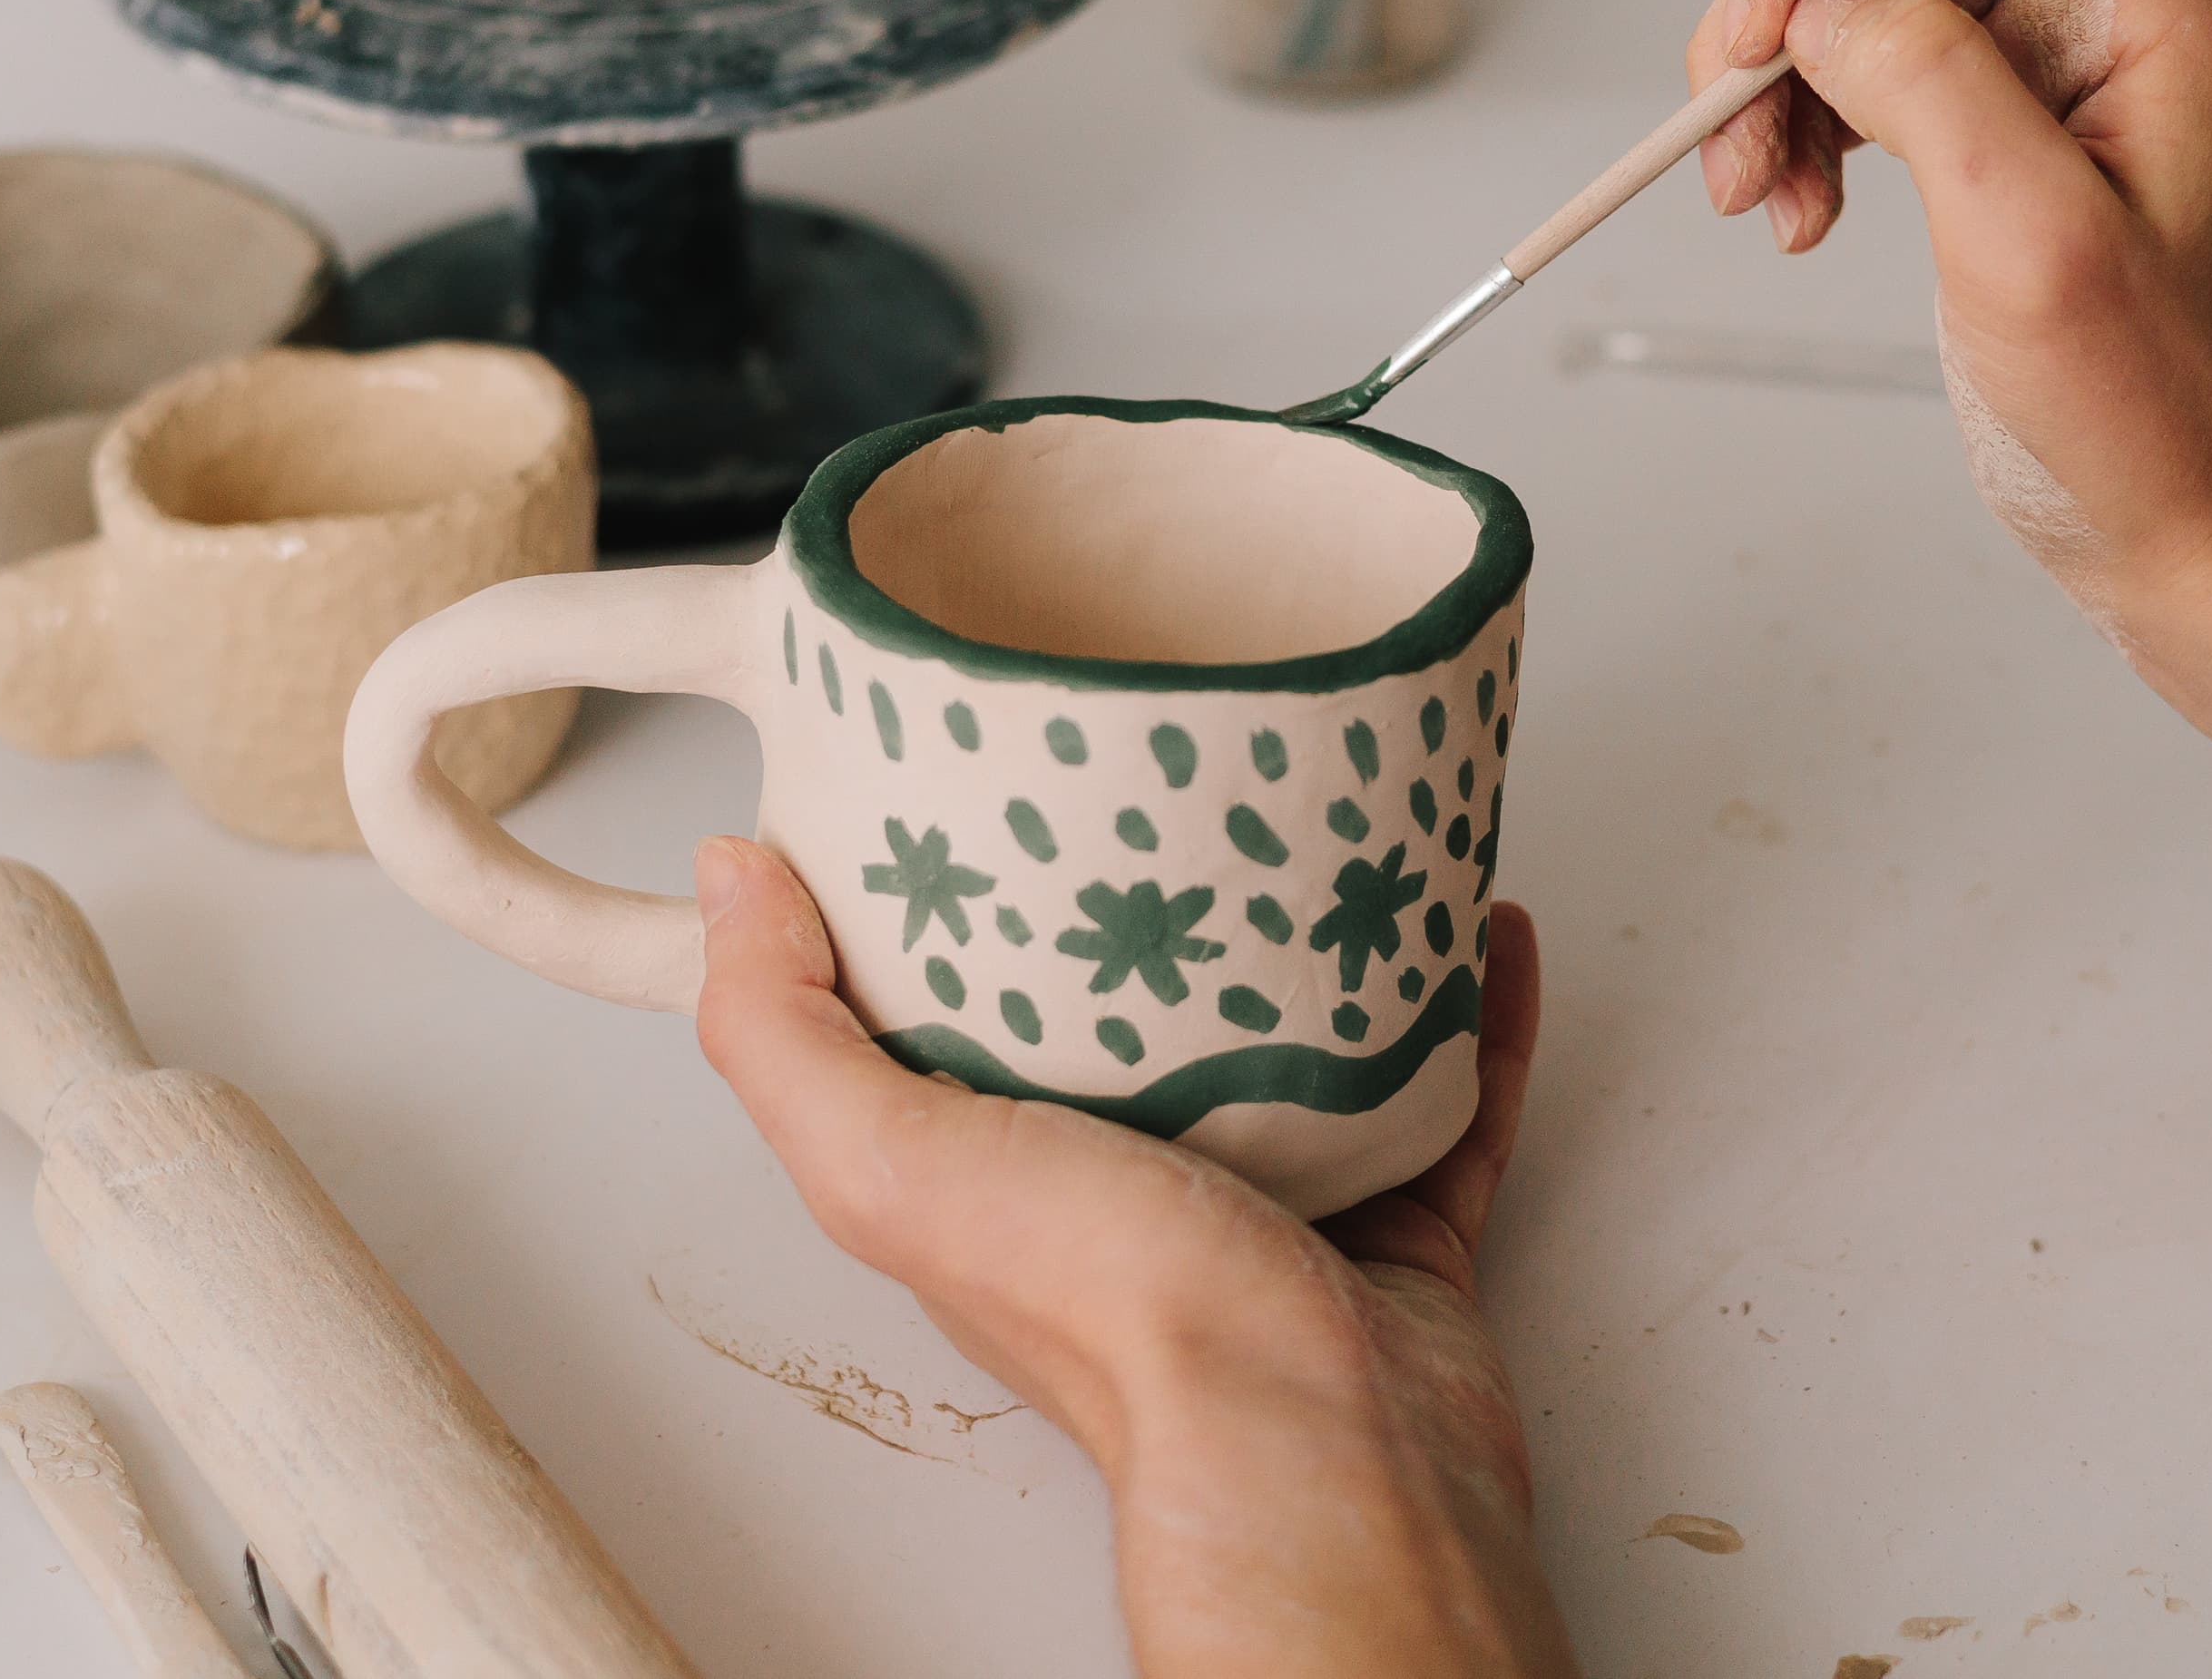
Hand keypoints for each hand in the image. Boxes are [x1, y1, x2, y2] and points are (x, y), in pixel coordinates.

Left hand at [693, 837, 1575, 1678]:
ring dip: (1325, 935)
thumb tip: (727, 873)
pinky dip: (1472, 1007)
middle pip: (1134, 1010)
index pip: (942, 1011)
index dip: (947, 895)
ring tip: (1341, 821)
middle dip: (1154, 895)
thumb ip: (782, 1032)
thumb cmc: (1118, 1324)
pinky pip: (1445, 1087)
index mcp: (989, 1168)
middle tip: (1190, 768)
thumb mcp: (889, 1160)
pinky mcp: (1396, 1217)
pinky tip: (1484, 926)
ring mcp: (1270, 1201)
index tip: (981, 771)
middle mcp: (1120, 1184)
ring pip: (1304, 1036)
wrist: (1323, 1443)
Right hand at [1682, 0, 2211, 633]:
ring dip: (1771, 86)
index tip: (1755, 32)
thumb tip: (1823, 7)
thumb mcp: (2038, 243)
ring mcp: (2037, 74)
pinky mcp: (1990, 140)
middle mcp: (2089, 9)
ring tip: (1759, 199)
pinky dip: (1796, 134)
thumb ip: (1932, 87)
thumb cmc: (2162, 414)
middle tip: (1730, 133)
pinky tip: (1794, 215)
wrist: (2199, 533)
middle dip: (1778, 12)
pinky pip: (1856, 79)